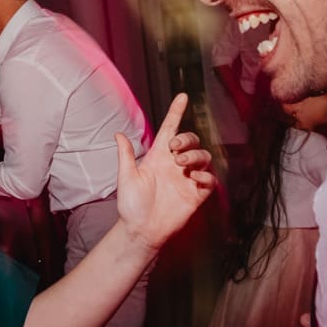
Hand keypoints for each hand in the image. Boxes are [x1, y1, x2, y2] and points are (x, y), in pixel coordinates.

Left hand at [114, 93, 215, 251]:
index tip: (182, 96)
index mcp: (158, 157)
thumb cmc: (131, 205)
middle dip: (187, 139)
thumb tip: (118, 134)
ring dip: (196, 155)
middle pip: (191, 141)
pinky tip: (194, 178)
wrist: (141, 230)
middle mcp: (175, 164)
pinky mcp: (196, 194)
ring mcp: (187, 178)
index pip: (170, 129)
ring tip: (182, 163)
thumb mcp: (126, 177)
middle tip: (175, 148)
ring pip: (203, 157)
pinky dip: (206, 175)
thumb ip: (126, 156)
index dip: (176, 112)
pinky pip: (209, 179)